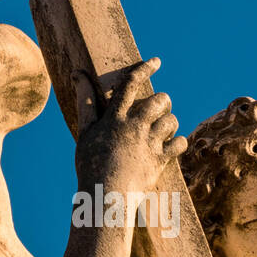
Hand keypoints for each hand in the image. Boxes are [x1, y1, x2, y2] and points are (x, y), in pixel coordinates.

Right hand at [74, 57, 185, 195]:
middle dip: (163, 100)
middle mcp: (135, 127)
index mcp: (115, 118)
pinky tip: (173, 145)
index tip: (157, 61)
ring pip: (171, 120)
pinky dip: (179, 142)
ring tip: (164, 128)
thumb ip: (84, 101)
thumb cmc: (90, 164)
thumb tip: (76, 73)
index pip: (130, 84)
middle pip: (158, 101)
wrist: (105, 195)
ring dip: (170, 121)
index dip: (144, 69)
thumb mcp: (84, 131)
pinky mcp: (160, 161)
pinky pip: (180, 144)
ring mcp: (149, 144)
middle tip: (160, 106)